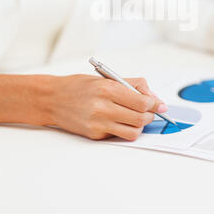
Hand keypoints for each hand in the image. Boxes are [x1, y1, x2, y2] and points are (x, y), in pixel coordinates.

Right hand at [50, 75, 165, 140]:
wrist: (52, 99)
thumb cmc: (78, 86)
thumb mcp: (106, 78)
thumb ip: (132, 85)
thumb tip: (153, 97)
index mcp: (108, 89)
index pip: (142, 101)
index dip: (156, 104)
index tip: (161, 106)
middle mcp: (103, 107)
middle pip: (140, 118)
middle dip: (150, 115)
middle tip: (149, 111)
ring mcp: (98, 123)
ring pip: (133, 132)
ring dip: (139, 125)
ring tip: (135, 117)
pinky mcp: (94, 135)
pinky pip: (118, 135)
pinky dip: (124, 129)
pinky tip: (119, 121)